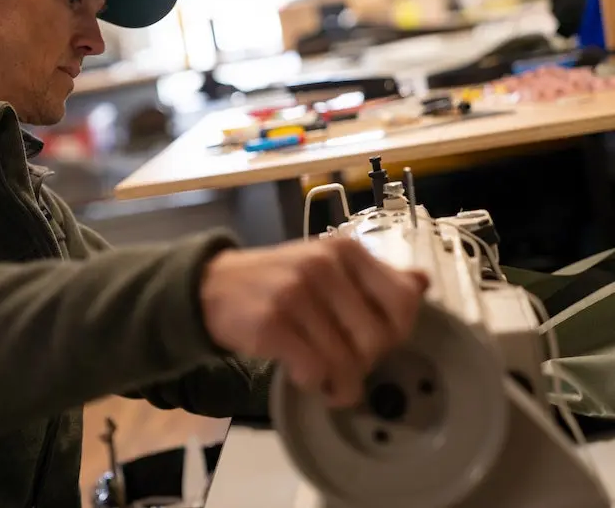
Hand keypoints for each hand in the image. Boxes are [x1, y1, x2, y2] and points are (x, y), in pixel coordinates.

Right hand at [200, 237, 427, 407]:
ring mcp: (296, 292)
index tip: (375, 343)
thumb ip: (373, 277)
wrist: (212, 286)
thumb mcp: (325, 266)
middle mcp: (324, 266)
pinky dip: (313, 383)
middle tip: (347, 366)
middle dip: (365, 363)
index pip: (403, 301)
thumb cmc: (275, 281)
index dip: (396, 333)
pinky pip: (313, 369)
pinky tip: (303, 376)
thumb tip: (421, 283)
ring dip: (340, 383)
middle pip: (377, 339)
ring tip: (328, 382)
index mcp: (344, 250)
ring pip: (346, 360)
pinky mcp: (271, 322)